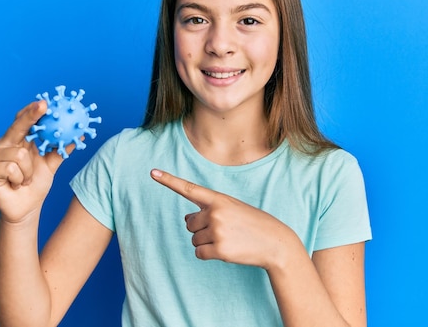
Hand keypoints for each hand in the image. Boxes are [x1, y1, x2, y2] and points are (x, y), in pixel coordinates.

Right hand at [0, 100, 73, 223]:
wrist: (26, 208)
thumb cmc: (35, 184)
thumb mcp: (51, 165)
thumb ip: (61, 150)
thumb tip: (80, 136)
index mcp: (17, 140)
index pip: (23, 121)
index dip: (32, 111)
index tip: (45, 103)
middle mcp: (3, 145)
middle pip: (17, 127)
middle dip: (31, 116)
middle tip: (44, 106)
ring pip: (20, 154)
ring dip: (29, 171)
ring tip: (26, 179)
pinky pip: (11, 168)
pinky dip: (20, 179)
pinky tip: (17, 184)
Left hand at [150, 169, 299, 269]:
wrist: (275, 243)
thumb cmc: (252, 224)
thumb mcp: (232, 209)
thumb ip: (209, 210)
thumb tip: (186, 221)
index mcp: (218, 198)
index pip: (189, 188)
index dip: (169, 180)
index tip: (152, 173)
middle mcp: (215, 212)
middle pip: (189, 224)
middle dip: (201, 229)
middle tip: (223, 230)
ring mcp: (217, 230)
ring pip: (194, 239)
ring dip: (206, 242)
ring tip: (228, 239)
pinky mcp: (219, 249)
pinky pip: (199, 253)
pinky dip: (208, 254)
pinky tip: (225, 250)